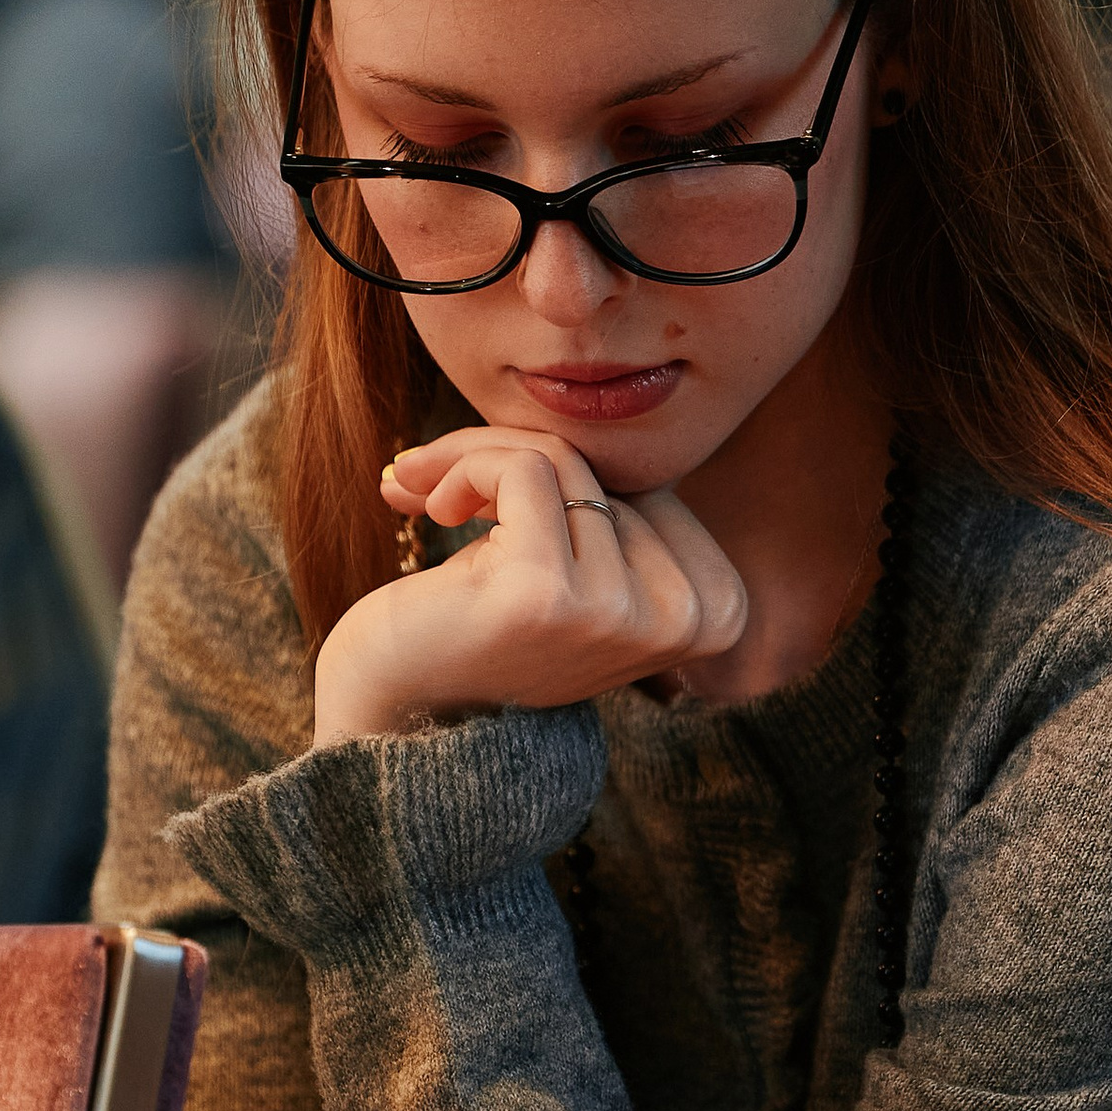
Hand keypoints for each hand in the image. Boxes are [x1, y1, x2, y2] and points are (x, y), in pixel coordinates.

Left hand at [311, 426, 747, 746]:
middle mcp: (682, 621)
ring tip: (434, 499)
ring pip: (562, 459)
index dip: (573, 469)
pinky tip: (428, 509)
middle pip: (611, 467)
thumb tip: (601, 390)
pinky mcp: (547, 595)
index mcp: (715, 614)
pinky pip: (525, 469)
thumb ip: (620, 509)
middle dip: (513, 457)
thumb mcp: (581, 570)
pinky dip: (462, 468)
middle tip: (445, 488)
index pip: (657, 483)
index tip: (501, 493)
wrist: (397, 720)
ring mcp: (617, 612)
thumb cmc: (485, 632)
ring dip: (476, 459)